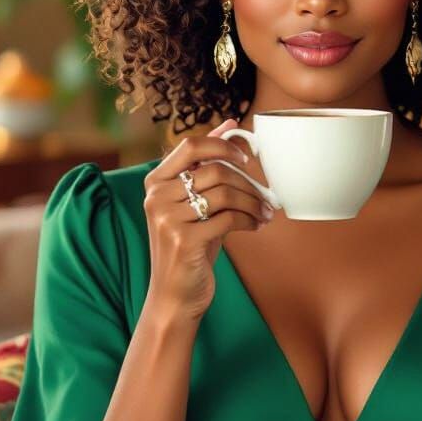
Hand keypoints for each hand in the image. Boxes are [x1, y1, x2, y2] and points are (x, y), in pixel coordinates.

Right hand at [141, 118, 272, 322]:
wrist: (174, 296)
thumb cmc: (189, 245)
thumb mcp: (194, 203)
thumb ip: (207, 166)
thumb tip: (231, 125)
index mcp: (155, 182)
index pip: (191, 145)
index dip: (223, 146)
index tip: (247, 158)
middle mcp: (156, 197)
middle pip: (215, 171)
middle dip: (248, 183)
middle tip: (266, 197)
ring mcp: (167, 218)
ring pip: (225, 193)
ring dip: (254, 203)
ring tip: (265, 213)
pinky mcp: (183, 240)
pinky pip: (228, 218)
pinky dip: (250, 220)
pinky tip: (256, 226)